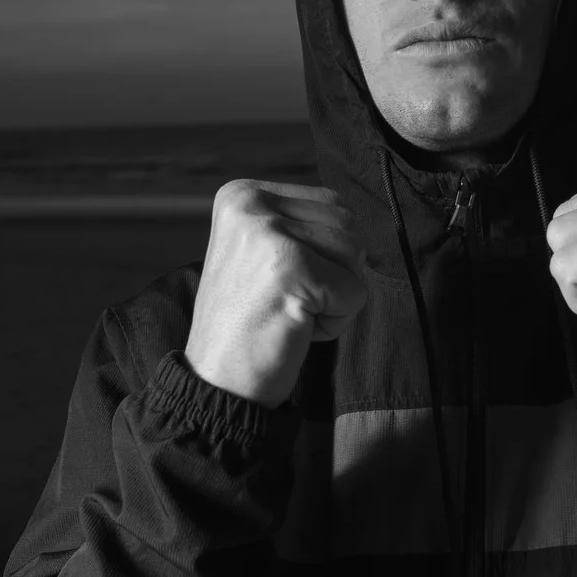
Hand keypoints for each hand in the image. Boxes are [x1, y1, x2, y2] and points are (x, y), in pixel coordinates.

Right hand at [185, 180, 367, 407]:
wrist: (217, 382)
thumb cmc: (248, 324)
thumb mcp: (260, 253)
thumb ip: (301, 227)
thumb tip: (359, 223)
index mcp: (242, 194)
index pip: (331, 204)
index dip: (325, 253)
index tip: (279, 281)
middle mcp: (251, 204)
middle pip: (347, 224)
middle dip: (335, 273)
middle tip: (287, 302)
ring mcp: (269, 234)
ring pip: (355, 254)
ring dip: (335, 297)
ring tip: (289, 314)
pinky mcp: (291, 269)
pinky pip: (354, 292)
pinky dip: (335, 322)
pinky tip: (293, 328)